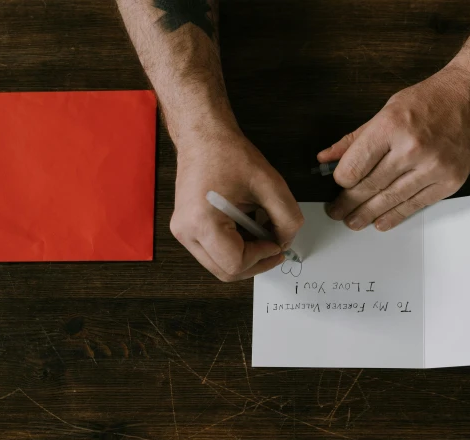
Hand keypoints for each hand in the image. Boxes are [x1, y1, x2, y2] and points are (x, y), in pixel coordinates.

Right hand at [170, 128, 303, 281]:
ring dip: (245, 257)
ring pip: (219, 266)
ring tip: (262, 233)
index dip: (262, 257)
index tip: (277, 242)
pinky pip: (213, 253)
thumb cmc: (229, 154)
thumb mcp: (270, 184)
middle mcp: (186, 231)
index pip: (235, 263)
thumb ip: (287, 218)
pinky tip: (248, 229)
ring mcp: (182, 232)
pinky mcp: (186, 229)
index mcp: (202, 221)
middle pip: (225, 272)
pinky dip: (235, 249)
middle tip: (276, 246)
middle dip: (255, 263)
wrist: (203, 136)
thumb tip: (285, 242)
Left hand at [318, 60, 469, 230]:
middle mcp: (412, 148)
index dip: (341, 182)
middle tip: (337, 212)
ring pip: (391, 200)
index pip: (354, 167)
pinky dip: (395, 216)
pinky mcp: (450, 181)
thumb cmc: (433, 98)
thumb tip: (326, 158)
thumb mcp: (387, 109)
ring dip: (367, 215)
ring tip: (353, 222)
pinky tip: (381, 221)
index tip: (337, 186)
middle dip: (348, 203)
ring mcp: (434, 167)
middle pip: (369, 187)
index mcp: (392, 126)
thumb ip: (356, 138)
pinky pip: (416, 205)